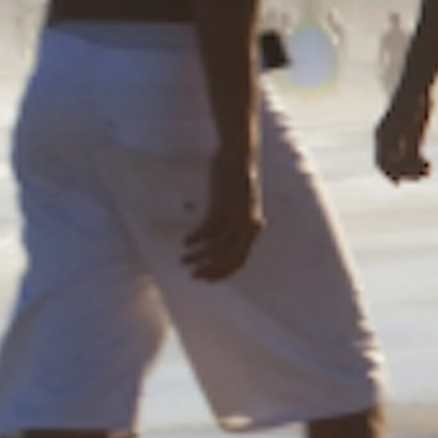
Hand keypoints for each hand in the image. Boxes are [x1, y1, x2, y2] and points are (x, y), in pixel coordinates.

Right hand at [184, 151, 261, 282]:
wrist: (238, 157)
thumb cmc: (236, 180)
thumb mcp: (239, 205)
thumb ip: (236, 222)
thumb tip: (220, 238)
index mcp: (253, 228)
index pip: (240, 260)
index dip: (223, 273)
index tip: (207, 279)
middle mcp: (248, 226)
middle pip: (229, 258)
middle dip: (210, 269)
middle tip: (193, 275)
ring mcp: (237, 217)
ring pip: (217, 248)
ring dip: (200, 257)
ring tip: (184, 260)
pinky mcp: (224, 207)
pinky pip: (208, 230)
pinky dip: (197, 239)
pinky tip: (186, 241)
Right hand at [374, 93, 434, 184]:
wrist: (419, 88)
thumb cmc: (410, 102)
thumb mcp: (405, 120)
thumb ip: (398, 138)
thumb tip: (393, 157)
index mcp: (383, 136)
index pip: (382, 160)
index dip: (388, 173)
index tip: (397, 182)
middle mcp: (390, 140)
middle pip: (394, 164)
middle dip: (406, 172)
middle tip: (421, 176)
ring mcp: (401, 140)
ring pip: (405, 162)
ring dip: (415, 169)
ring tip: (428, 171)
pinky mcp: (413, 139)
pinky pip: (414, 157)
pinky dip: (420, 163)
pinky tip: (429, 164)